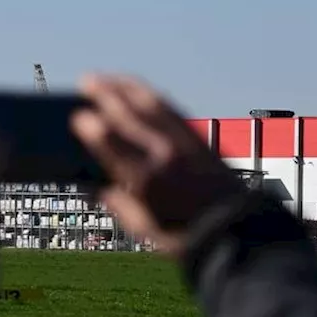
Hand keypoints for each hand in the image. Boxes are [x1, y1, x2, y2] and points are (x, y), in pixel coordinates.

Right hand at [70, 74, 245, 256]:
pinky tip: (140, 92)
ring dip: (128, 87)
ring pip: (152, 104)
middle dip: (106, 94)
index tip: (79, 118)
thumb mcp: (147, 231)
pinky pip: (172, 109)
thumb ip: (121, 207)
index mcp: (147, 181)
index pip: (113, 144)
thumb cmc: (189, 238)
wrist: (237, 231)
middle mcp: (166, 155)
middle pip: (130, 115)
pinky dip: (152, 96)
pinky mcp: (200, 139)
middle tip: (86, 80)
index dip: (93, 129)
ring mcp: (185, 143)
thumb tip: (100, 190)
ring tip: (108, 78)